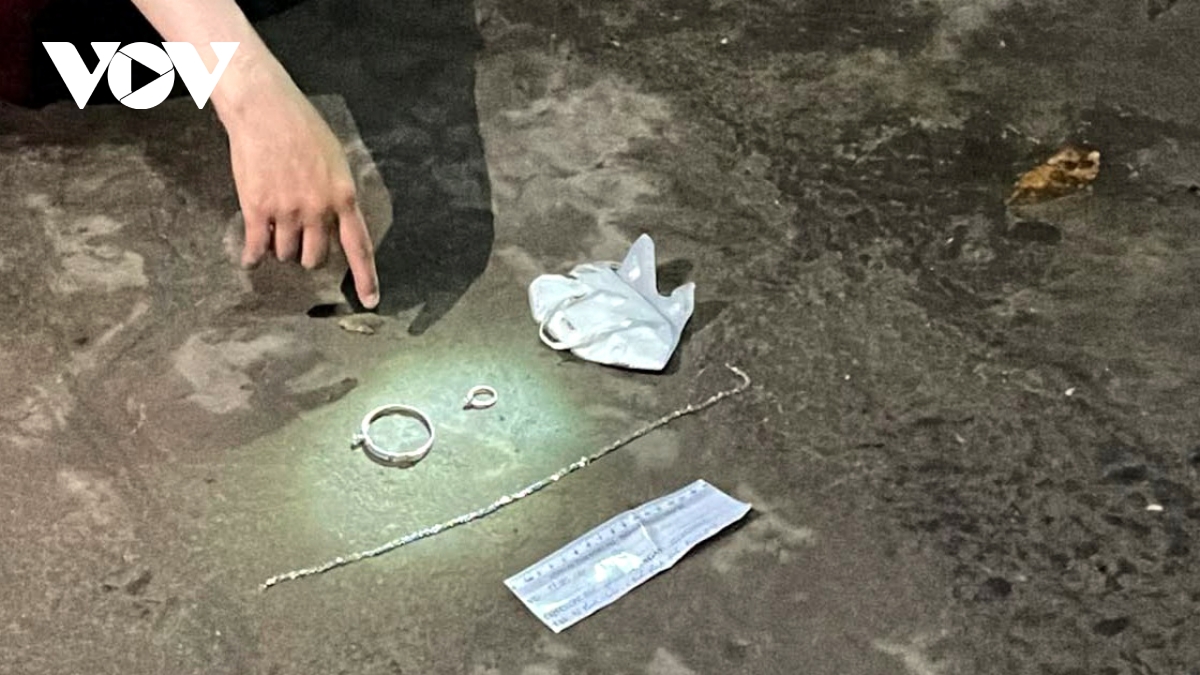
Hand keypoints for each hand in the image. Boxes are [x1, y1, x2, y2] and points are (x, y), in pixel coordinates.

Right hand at [219, 63, 379, 308]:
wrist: (264, 108)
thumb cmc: (302, 128)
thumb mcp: (336, 160)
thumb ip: (339, 194)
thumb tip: (339, 222)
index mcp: (343, 196)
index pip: (359, 246)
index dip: (365, 277)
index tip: (371, 301)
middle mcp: (318, 209)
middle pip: (315, 257)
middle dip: (308, 253)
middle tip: (299, 236)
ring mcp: (286, 210)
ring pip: (285, 254)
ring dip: (280, 248)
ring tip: (274, 226)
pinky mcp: (256, 208)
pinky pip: (256, 247)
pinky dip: (252, 257)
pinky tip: (250, 259)